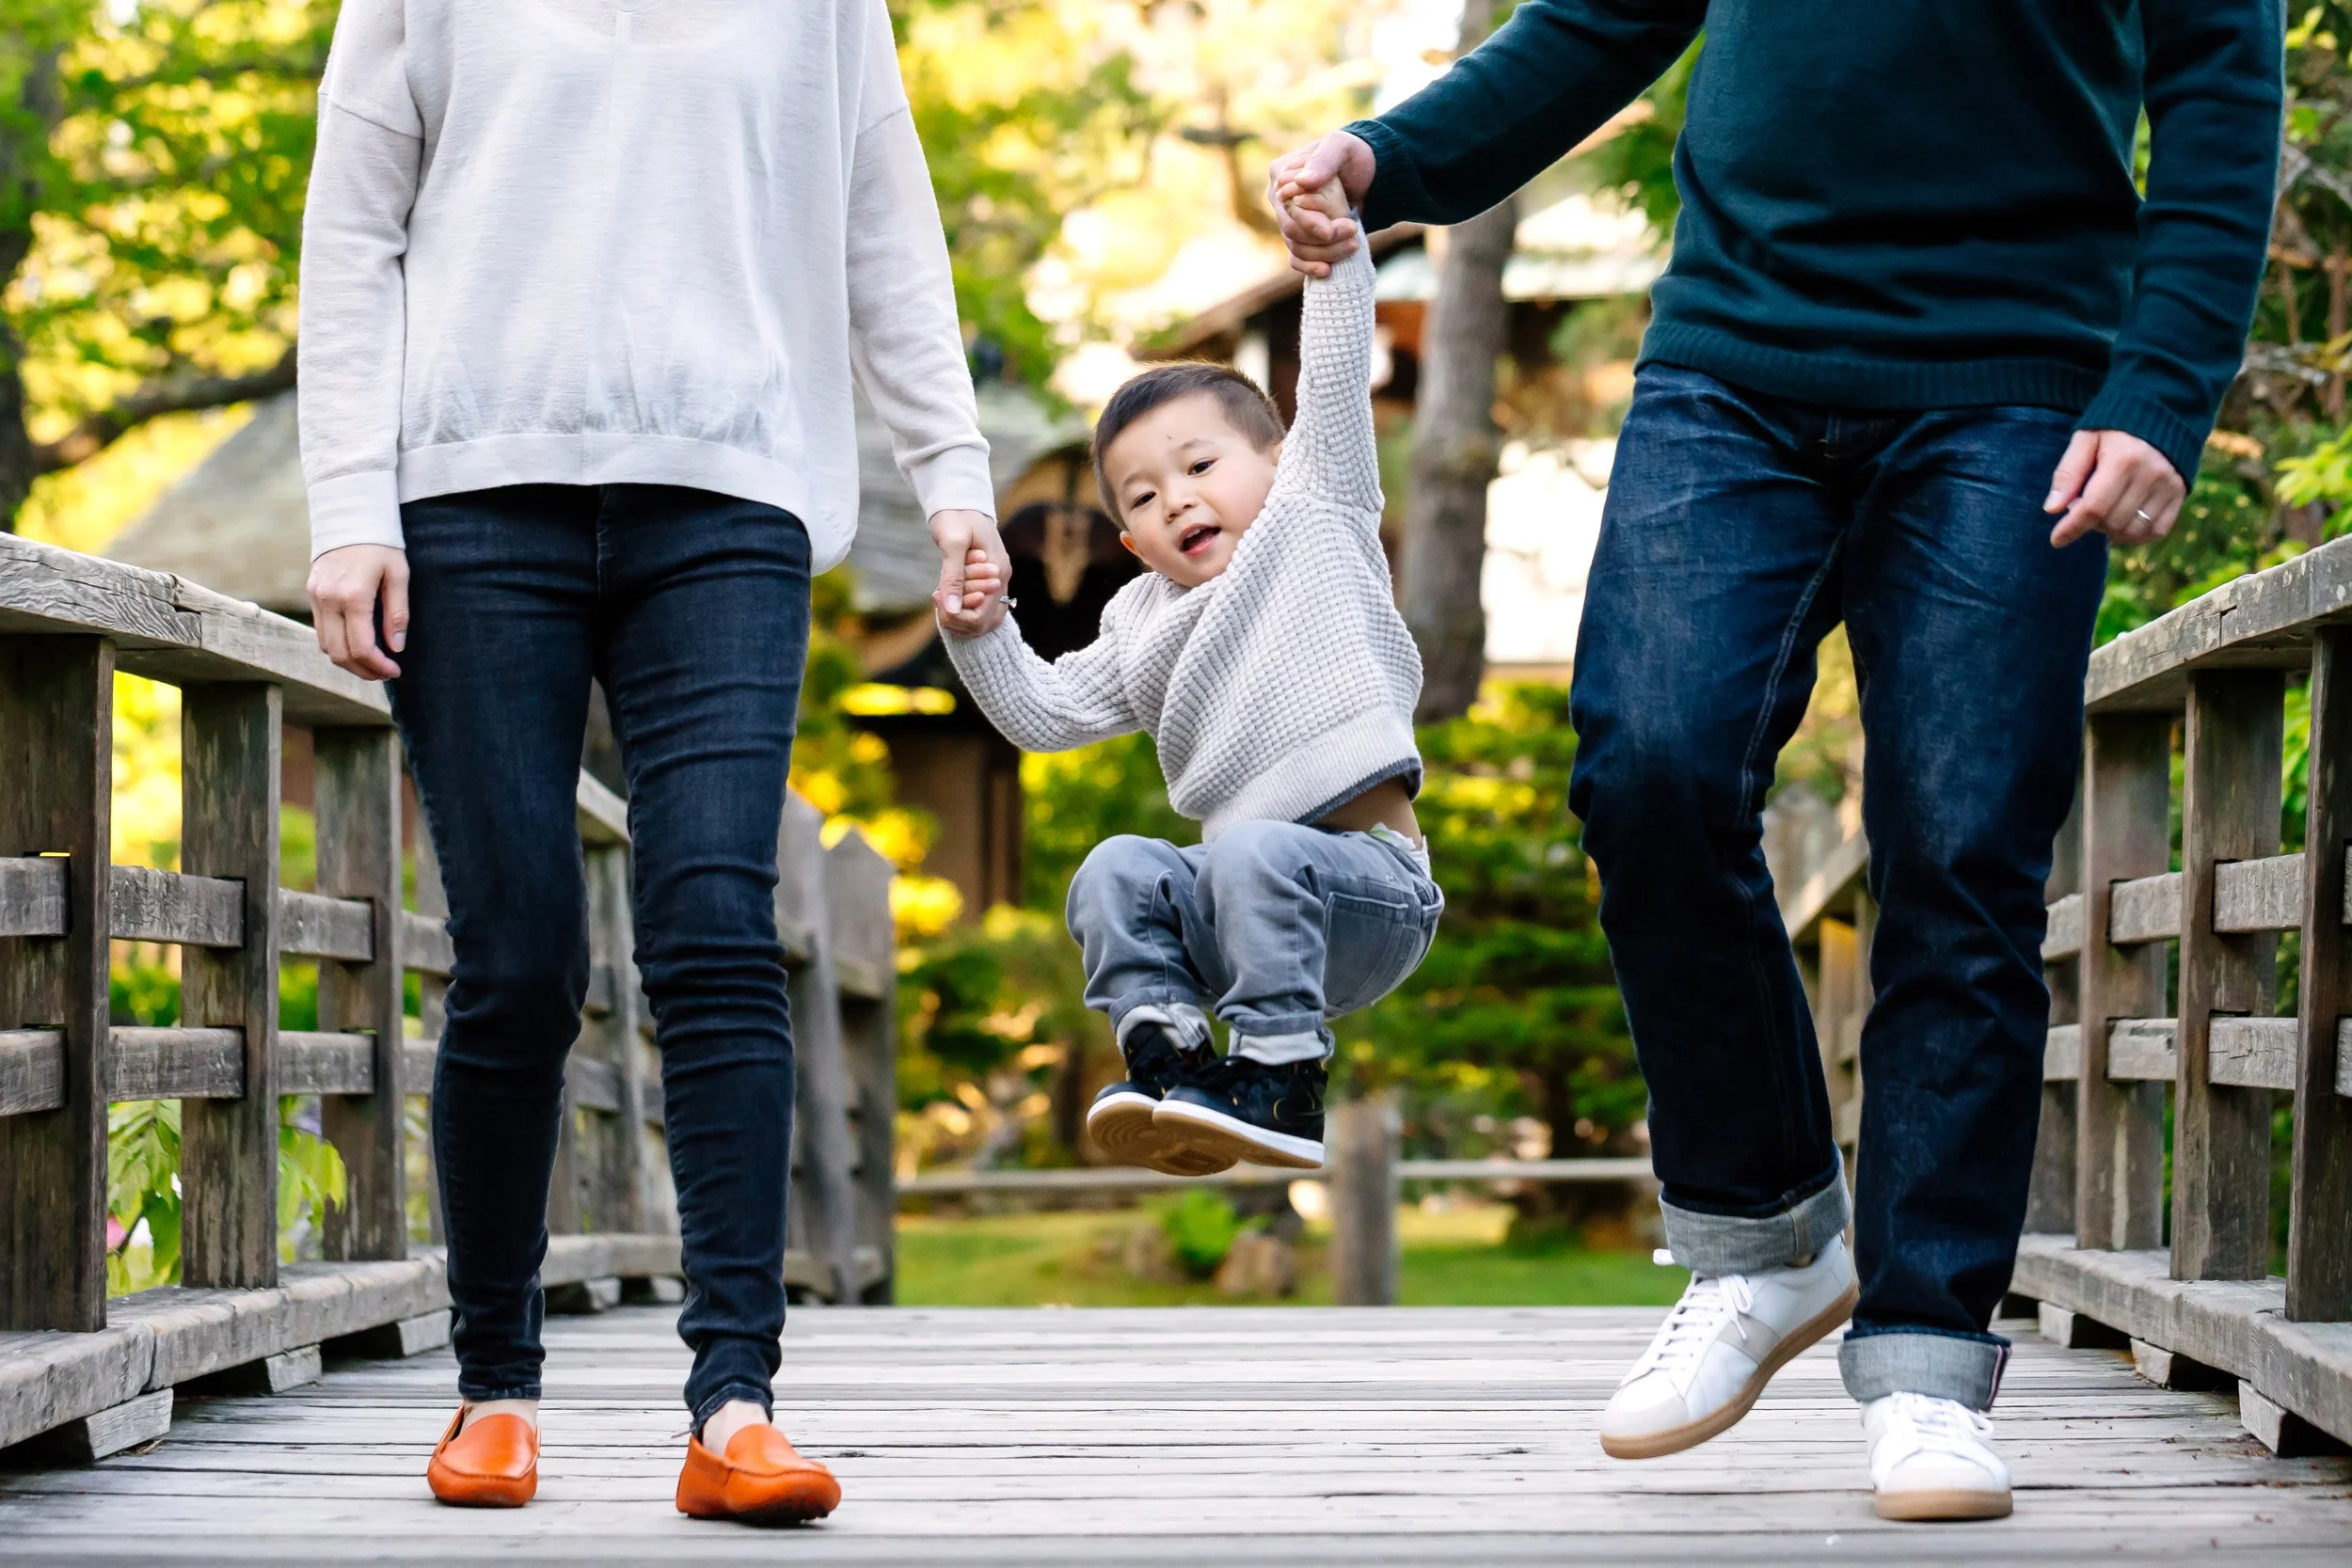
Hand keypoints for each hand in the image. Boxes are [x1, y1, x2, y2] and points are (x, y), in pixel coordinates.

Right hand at [306, 544, 407, 680]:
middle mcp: (329, 599)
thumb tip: (395, 647)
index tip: (395, 670)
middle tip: (385, 673)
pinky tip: (357, 644)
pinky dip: (337, 645)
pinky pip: (320, 631)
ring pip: (326, 646)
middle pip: (340, 654)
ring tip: (373, 662)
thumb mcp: (399, 575)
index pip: (361, 647)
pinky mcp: (312, 594)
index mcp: (353, 596)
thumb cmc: (382, 545)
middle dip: (363, 671)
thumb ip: (397, 613)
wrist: (350, 517)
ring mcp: (316, 597)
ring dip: (348, 661)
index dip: (378, 666)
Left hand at [929, 507, 1009, 635]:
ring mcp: (997, 582)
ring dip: (959, 617)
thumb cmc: (955, 517)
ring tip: (941, 596)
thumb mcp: (952, 543)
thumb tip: (952, 608)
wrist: (960, 500)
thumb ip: (953, 576)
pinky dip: (962, 610)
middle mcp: (1002, 581)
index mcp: (998, 571)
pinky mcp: (988, 582)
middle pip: (983, 624)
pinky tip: (947, 596)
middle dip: (957, 619)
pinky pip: (980, 610)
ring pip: (983, 621)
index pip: (981, 616)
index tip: (936, 595)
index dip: (956, 615)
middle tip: (937, 597)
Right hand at [1267, 131, 1374, 276]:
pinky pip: (1296, 259)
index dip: (1310, 222)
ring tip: (1354, 245)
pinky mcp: (1301, 236)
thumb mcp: (1341, 147)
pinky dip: (1310, 267)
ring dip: (1325, 253)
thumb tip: (1303, 182)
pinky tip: (1327, 270)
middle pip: (1291, 231)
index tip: (1336, 228)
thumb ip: (1323, 160)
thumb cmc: (1352, 154)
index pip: (1287, 208)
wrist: (1368, 171)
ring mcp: (1288, 220)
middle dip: (1323, 239)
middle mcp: (1279, 200)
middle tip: (1353, 232)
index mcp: (1281, 174)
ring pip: (1297, 247)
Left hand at [2045, 430, 2185, 548]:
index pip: (2094, 507)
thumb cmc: (2113, 427)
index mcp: (2123, 459)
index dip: (2072, 527)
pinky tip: (2122, 521)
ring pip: (2133, 530)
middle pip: (2112, 521)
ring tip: (2102, 511)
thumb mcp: (2085, 439)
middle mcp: (2150, 474)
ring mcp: (2169, 485)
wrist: (2160, 411)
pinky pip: (2157, 530)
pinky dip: (2136, 534)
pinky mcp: (2180, 492)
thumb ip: (2068, 473)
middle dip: (2090, 523)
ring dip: (2111, 531)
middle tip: (2082, 505)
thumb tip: (2051, 509)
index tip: (2056, 539)